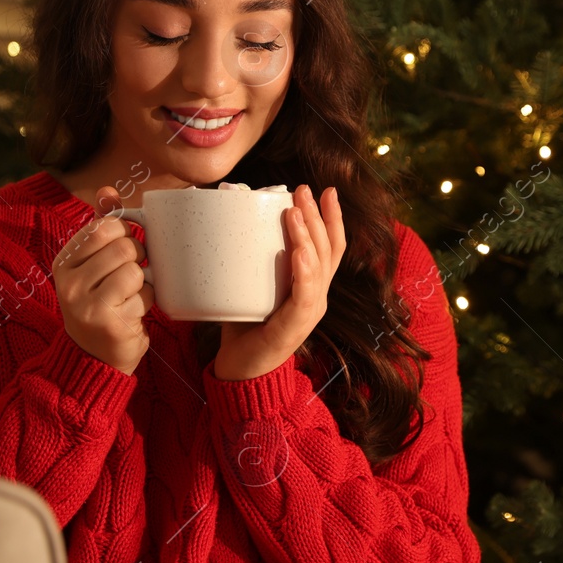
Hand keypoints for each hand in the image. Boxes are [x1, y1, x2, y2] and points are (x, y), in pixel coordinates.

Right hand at [53, 185, 153, 375]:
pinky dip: (147, 301)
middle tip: (132, 272)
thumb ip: (101, 227)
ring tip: (130, 294)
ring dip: (144, 281)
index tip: (123, 247)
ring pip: (135, 270)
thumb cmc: (99, 302)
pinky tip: (133, 311)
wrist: (94, 356)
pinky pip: (144, 295)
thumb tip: (108, 191)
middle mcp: (69, 282)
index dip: (125, 232)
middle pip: (124, 246)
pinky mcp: (109, 322)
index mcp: (64, 262)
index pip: (103, 227)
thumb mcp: (93, 264)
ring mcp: (87, 304)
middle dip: (138, 256)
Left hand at [213, 184, 345, 380]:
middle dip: (318, 216)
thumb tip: (230, 216)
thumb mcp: (251, 286)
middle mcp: (316, 298)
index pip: (331, 248)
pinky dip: (304, 273)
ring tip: (295, 212)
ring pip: (319, 268)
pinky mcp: (293, 329)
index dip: (332, 219)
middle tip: (304, 190)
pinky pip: (304, 297)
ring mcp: (308, 314)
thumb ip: (250, 259)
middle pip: (328, 251)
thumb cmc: (244, 327)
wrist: (239, 372)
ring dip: (308, 237)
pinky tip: (300, 253)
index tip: (326, 191)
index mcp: (311, 287)